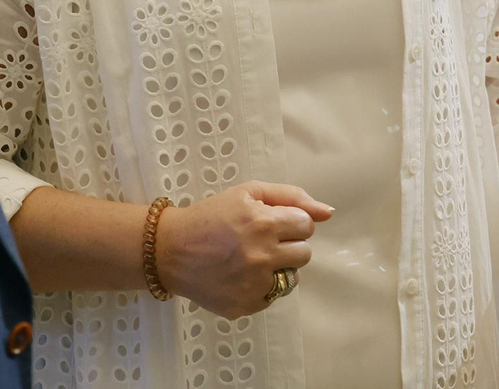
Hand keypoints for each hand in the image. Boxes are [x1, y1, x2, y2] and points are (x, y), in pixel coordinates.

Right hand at [154, 181, 333, 317]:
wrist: (169, 250)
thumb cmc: (211, 216)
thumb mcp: (248, 193)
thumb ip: (291, 197)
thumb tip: (328, 212)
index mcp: (264, 223)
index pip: (306, 226)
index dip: (291, 222)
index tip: (272, 223)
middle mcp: (262, 255)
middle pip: (304, 253)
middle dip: (288, 245)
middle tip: (262, 241)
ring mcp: (254, 284)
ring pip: (292, 278)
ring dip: (279, 268)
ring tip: (252, 259)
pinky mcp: (245, 306)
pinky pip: (272, 297)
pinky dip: (262, 287)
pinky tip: (241, 275)